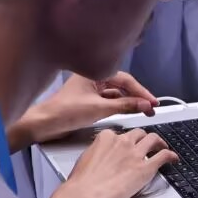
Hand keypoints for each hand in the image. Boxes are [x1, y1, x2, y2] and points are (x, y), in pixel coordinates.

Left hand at [14, 72, 158, 145]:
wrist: (44, 124)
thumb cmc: (65, 112)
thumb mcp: (100, 109)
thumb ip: (125, 106)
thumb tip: (146, 105)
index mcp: (93, 73)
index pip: (125, 80)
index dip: (141, 91)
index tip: (153, 102)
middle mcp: (92, 79)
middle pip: (122, 85)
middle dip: (137, 96)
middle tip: (151, 108)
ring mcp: (89, 90)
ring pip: (116, 93)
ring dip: (129, 101)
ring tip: (142, 111)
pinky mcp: (87, 101)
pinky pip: (108, 100)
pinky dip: (119, 105)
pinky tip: (127, 111)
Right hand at [59, 127, 177, 197]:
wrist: (85, 194)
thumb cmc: (82, 182)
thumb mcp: (87, 158)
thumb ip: (100, 152)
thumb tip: (104, 155)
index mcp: (106, 138)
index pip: (121, 134)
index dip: (127, 140)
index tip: (129, 145)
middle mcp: (122, 142)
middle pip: (139, 133)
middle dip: (143, 138)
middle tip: (147, 145)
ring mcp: (135, 153)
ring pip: (153, 139)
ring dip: (159, 143)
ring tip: (162, 147)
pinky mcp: (146, 167)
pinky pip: (163, 155)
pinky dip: (170, 155)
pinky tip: (173, 158)